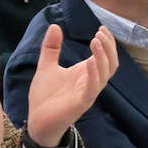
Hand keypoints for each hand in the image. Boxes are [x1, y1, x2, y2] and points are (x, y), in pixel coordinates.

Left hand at [26, 23, 117, 146]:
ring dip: (103, 56)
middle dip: (109, 47)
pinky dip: (94, 73)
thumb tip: (55, 25)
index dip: (107, 43)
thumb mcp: (46, 66)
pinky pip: (93, 87)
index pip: (105, 57)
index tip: (101, 28)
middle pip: (111, 63)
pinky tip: (90, 60)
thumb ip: (51, 47)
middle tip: (100, 32)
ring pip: (105, 73)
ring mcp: (88, 92)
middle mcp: (90, 82)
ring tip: (96, 40)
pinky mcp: (82, 103)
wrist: (36, 121)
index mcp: (86, 73)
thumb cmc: (45, 97)